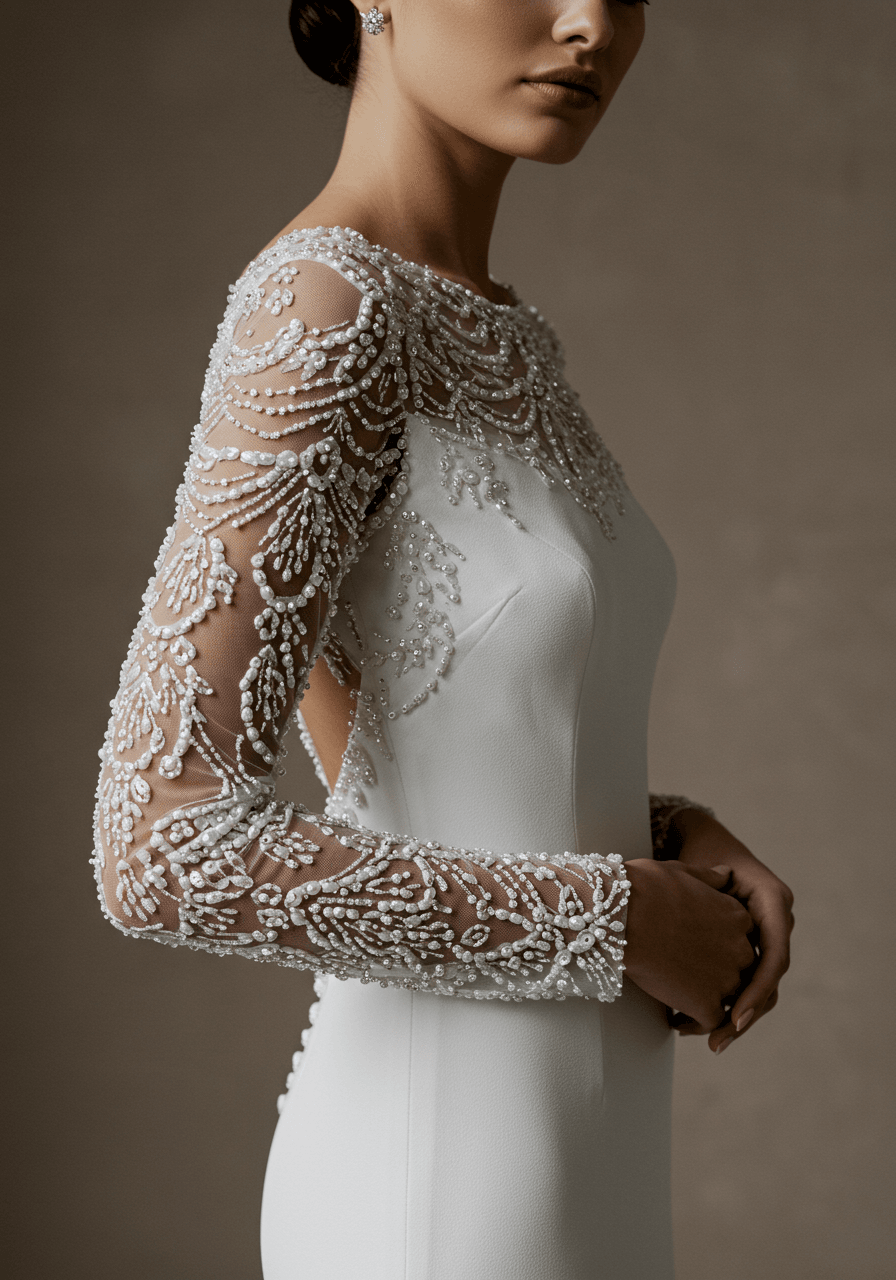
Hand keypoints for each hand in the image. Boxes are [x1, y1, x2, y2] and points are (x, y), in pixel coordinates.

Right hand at [623, 859, 755, 1031]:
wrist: (621, 917)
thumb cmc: (643, 888)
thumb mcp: (682, 871)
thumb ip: (709, 877)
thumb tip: (724, 874)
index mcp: (737, 916)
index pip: (738, 937)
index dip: (716, 944)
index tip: (694, 947)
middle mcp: (741, 949)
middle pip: (739, 969)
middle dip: (716, 974)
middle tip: (686, 978)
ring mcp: (726, 979)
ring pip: (728, 999)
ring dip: (706, 1001)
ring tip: (677, 1002)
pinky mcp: (706, 1004)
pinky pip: (710, 1022)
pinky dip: (694, 1023)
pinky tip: (673, 1019)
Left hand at [672, 809, 794, 1052]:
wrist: (699, 842)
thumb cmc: (697, 852)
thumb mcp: (700, 867)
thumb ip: (707, 890)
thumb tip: (703, 924)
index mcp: (773, 901)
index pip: (774, 956)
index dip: (756, 990)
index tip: (734, 1017)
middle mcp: (776, 922)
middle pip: (769, 981)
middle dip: (744, 1014)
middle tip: (716, 1041)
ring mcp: (764, 938)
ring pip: (758, 989)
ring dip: (733, 1017)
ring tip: (702, 1039)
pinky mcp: (748, 949)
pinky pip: (743, 983)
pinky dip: (723, 1004)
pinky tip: (694, 1022)